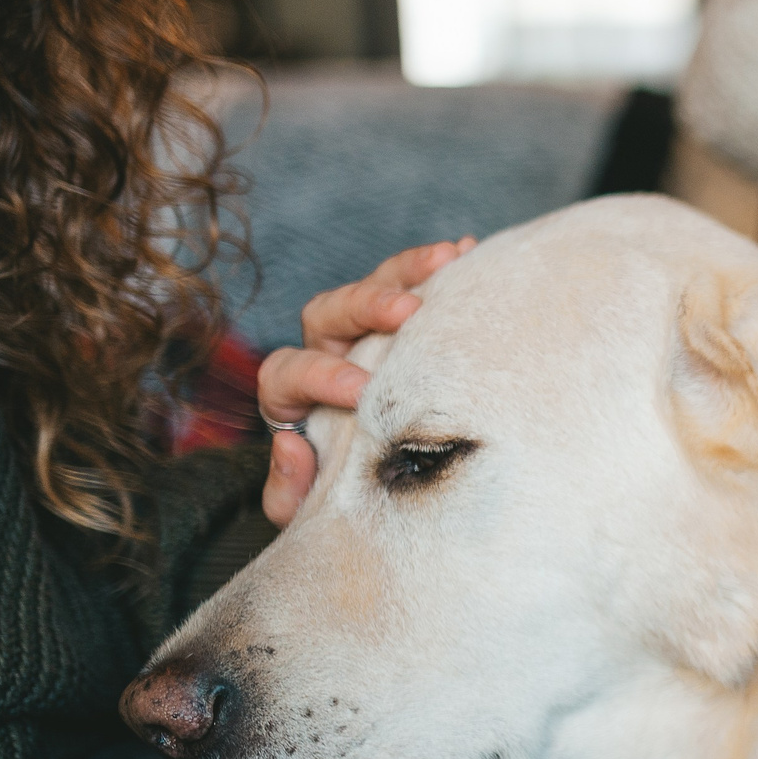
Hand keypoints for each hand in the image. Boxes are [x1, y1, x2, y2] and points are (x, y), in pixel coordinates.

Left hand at [257, 239, 471, 525]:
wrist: (389, 485)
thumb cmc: (352, 495)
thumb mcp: (315, 507)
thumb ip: (291, 491)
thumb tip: (288, 445)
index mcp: (291, 398)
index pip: (289, 373)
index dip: (320, 376)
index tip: (360, 392)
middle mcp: (323, 353)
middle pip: (325, 314)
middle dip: (364, 307)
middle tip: (406, 312)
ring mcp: (363, 330)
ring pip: (370, 285)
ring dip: (407, 271)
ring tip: (450, 258)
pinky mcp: (403, 318)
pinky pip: (413, 280)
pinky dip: (437, 266)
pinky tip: (468, 251)